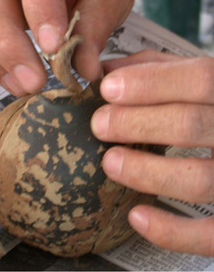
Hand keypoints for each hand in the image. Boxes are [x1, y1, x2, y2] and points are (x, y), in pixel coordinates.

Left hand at [91, 50, 213, 255]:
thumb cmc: (212, 108)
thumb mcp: (198, 80)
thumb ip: (159, 69)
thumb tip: (110, 70)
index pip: (201, 79)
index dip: (151, 83)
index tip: (108, 88)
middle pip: (190, 125)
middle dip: (136, 123)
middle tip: (99, 124)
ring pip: (198, 180)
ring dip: (146, 172)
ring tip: (110, 162)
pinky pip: (210, 234)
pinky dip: (172, 231)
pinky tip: (136, 216)